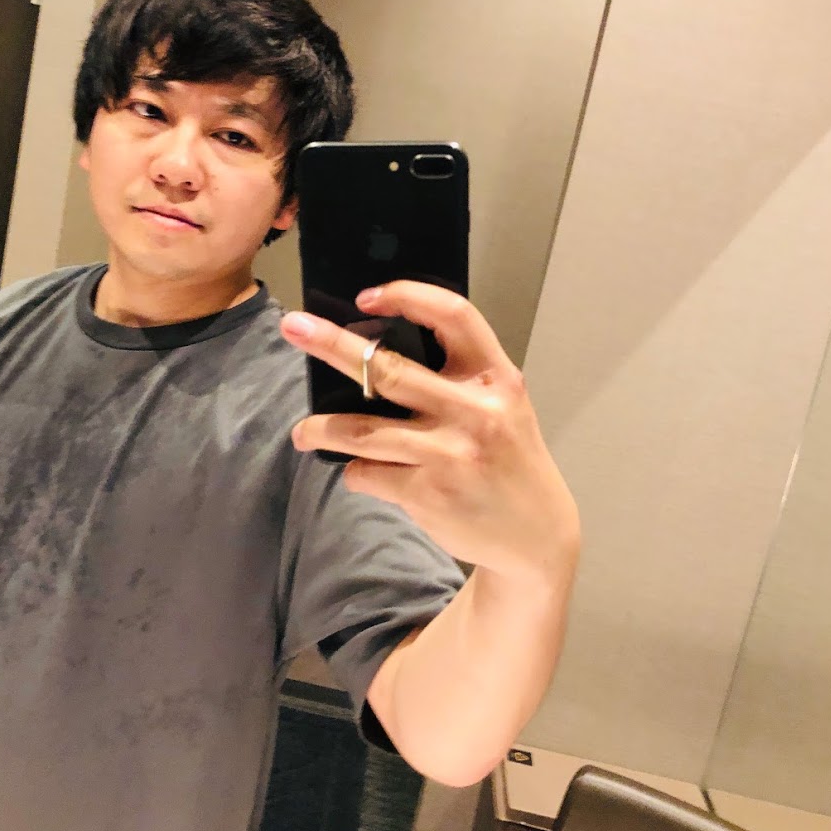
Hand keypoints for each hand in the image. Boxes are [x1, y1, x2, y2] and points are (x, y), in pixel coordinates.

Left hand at [280, 282, 580, 584]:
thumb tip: (376, 353)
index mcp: (496, 377)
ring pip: (361, 430)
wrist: (537, 534)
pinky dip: (356, 472)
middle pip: (388, 369)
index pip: (454, 315)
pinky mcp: (427, 493)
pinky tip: (361, 474)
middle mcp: (475, 410)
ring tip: (302, 432)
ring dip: (321, 429)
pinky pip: (367, 473)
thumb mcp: (502, 406)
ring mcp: (449, 454)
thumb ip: (457, 378)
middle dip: (332, 345)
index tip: (367, 297)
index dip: (408, 296)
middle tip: (293, 327)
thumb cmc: (508, 458)